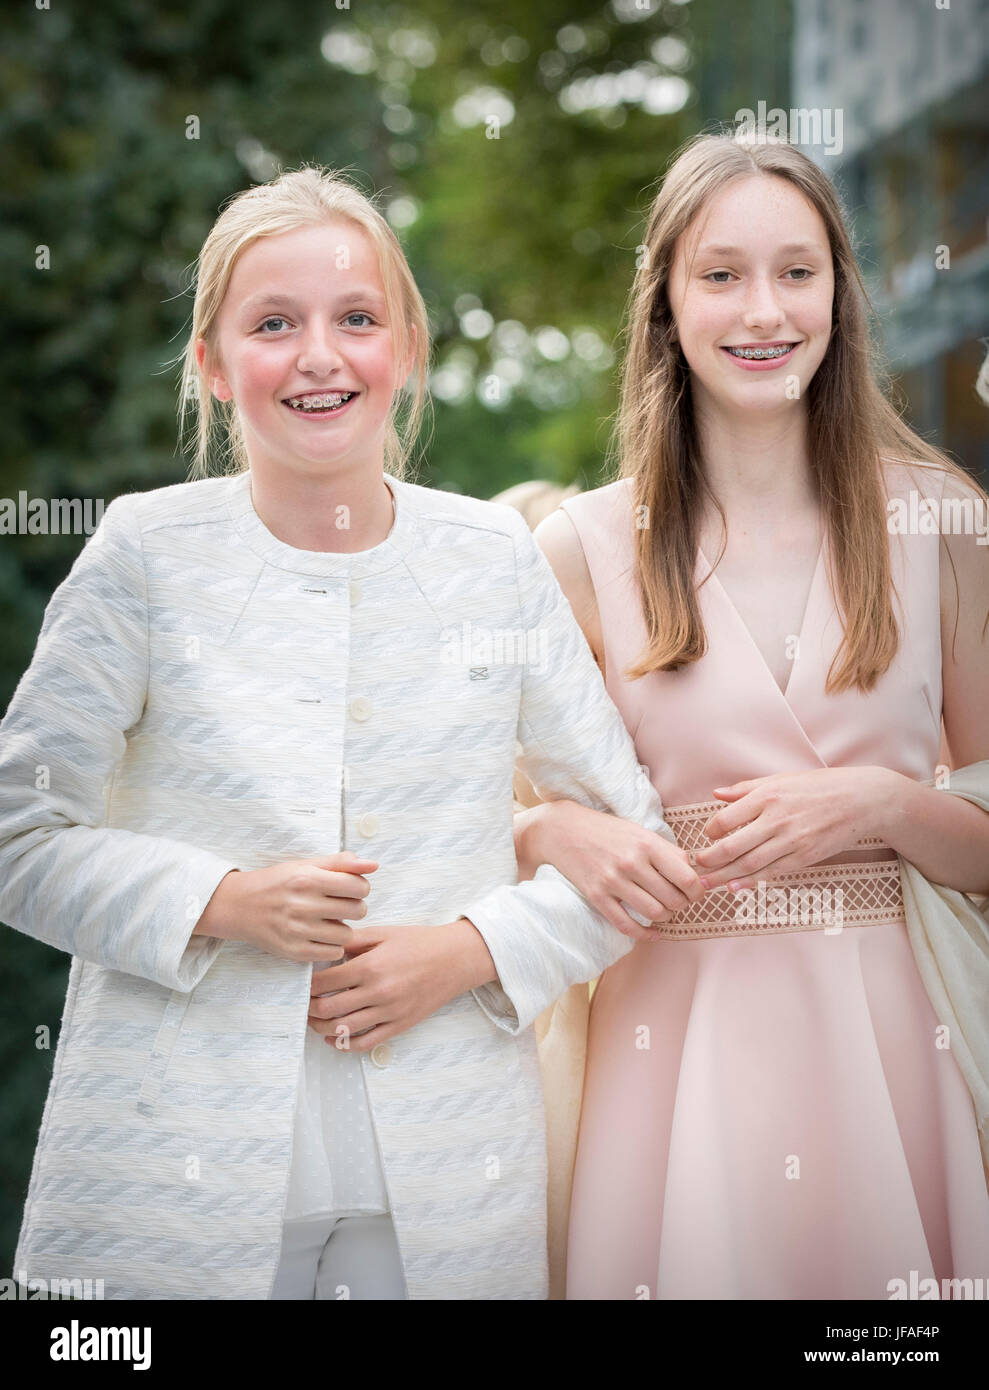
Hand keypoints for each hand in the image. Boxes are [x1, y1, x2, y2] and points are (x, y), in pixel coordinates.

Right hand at [193, 852, 377, 961]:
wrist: (238, 905)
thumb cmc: (277, 882)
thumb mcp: (306, 865)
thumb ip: (341, 863)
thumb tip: (374, 865)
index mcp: (308, 878)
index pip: (359, 886)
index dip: (360, 887)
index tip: (349, 889)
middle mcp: (302, 904)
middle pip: (358, 910)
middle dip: (353, 907)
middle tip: (338, 906)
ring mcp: (297, 930)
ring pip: (347, 934)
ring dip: (343, 928)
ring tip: (329, 921)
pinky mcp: (293, 951)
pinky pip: (332, 953)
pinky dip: (332, 946)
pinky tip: (321, 935)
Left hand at [307, 918, 492, 1050]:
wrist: (455, 959)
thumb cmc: (419, 942)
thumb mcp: (383, 932)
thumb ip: (352, 941)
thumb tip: (325, 948)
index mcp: (370, 967)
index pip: (325, 983)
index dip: (308, 986)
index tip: (303, 984)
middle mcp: (378, 992)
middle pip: (329, 1009)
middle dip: (310, 1009)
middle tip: (305, 1004)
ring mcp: (389, 1012)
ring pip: (343, 1030)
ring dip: (321, 1028)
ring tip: (315, 1020)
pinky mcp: (399, 1026)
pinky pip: (366, 1043)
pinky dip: (344, 1045)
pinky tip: (334, 1038)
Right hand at [525, 800, 708, 939]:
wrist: (563, 830)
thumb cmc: (607, 831)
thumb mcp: (640, 832)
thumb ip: (668, 852)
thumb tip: (695, 875)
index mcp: (647, 844)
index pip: (686, 878)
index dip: (697, 891)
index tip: (695, 892)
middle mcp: (631, 863)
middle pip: (673, 900)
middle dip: (682, 905)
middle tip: (678, 902)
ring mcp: (612, 881)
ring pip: (654, 914)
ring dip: (665, 918)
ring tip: (663, 911)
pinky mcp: (596, 896)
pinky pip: (627, 926)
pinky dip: (645, 935)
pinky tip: (653, 933)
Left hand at [694, 767, 895, 888]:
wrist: (862, 800)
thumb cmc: (820, 786)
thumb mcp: (781, 779)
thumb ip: (746, 788)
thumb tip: (716, 794)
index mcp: (767, 796)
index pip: (726, 818)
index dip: (710, 830)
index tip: (705, 836)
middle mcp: (776, 819)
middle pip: (732, 845)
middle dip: (709, 859)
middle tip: (695, 866)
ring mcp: (790, 840)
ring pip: (749, 863)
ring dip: (723, 876)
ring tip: (704, 883)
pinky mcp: (804, 856)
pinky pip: (771, 872)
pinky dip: (751, 882)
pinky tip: (735, 888)